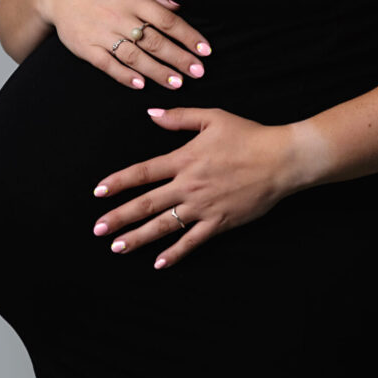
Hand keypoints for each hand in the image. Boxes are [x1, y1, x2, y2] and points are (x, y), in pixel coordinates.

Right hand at [40, 0, 212, 90]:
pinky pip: (108, 65)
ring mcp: (102, 33)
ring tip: (176, 83)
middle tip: (198, 72)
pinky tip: (141, 85)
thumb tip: (178, 5)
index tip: (205, 50)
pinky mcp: (86, 48)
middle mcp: (119, 17)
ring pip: (134, 56)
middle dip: (179, 58)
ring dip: (157, 71)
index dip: (188, 36)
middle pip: (155, 41)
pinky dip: (124, 75)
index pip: (167, 20)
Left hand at [91, 107, 297, 268]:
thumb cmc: (248, 135)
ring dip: (139, 238)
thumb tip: (151, 114)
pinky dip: (175, 253)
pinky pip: (192, 241)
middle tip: (98, 229)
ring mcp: (204, 206)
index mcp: (184, 159)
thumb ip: (179, 117)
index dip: (118, 182)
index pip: (143, 173)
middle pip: (146, 203)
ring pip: (164, 225)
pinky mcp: (220, 222)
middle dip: (120, 217)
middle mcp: (189, 185)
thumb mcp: (213, 117)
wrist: (280, 159)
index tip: (98, 192)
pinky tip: (159, 263)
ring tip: (117, 247)